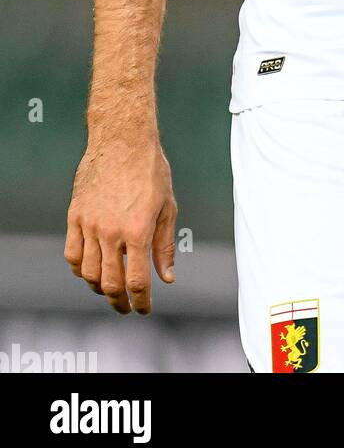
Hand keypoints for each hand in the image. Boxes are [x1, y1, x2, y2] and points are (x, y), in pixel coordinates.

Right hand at [64, 135, 177, 314]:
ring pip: (89, 273)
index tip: (144, 308)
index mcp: (139, 231)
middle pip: (110, 284)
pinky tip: (90, 271)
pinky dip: (80, 269)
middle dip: (119, 301)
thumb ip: (165, 245)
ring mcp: (90, 225)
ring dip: (99, 288)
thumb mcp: (168, 207)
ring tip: (110, 290)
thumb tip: (166, 277)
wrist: (123, 140)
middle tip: (127, 306)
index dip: (141, 301)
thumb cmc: (150, 170)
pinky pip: (72, 254)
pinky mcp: (75, 216)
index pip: (136, 282)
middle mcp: (112, 232)